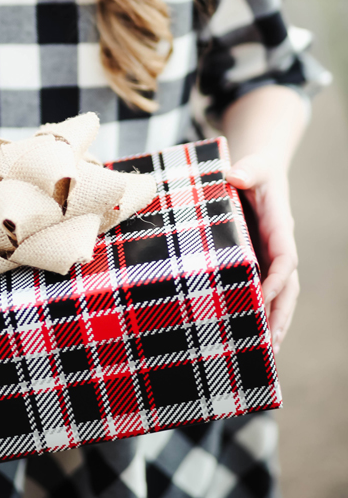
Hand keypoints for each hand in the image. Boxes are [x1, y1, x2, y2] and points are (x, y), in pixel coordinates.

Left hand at [226, 154, 298, 353]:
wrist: (259, 173)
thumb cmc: (255, 170)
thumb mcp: (253, 166)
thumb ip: (247, 170)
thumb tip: (234, 175)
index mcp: (280, 229)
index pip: (285, 259)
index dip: (276, 279)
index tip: (262, 296)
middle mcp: (279, 249)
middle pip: (287, 289)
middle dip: (280, 316)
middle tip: (271, 345)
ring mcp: (270, 259)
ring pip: (279, 298)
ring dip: (274, 324)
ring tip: (265, 354)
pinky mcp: (258, 263)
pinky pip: (263, 293)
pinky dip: (261, 315)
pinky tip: (250, 338)